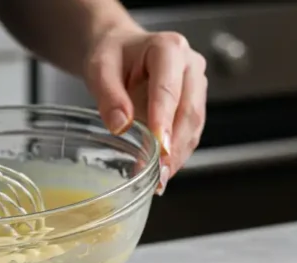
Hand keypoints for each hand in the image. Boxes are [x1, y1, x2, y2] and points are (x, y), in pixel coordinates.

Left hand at [83, 28, 207, 191]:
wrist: (122, 50)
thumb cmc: (113, 55)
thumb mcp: (100, 68)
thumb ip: (109, 94)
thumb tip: (121, 126)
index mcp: (168, 49)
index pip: (169, 89)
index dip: (164, 120)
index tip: (159, 147)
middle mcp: (190, 65)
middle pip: (188, 110)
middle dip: (175, 145)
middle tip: (159, 173)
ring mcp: (196, 85)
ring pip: (194, 124)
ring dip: (179, 155)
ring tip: (160, 179)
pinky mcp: (194, 103)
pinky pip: (190, 131)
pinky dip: (178, 153)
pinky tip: (164, 171)